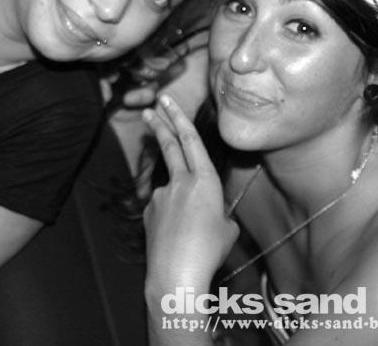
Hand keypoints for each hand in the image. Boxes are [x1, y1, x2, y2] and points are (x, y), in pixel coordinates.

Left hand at [142, 94, 238, 288]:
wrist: (175, 275)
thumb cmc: (209, 251)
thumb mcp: (228, 228)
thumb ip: (219, 211)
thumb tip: (211, 212)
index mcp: (204, 180)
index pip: (190, 140)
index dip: (179, 118)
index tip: (167, 101)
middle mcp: (180, 182)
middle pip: (168, 145)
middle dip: (160, 124)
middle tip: (151, 108)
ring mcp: (161, 196)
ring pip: (173, 188)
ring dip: (180, 199)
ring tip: (192, 232)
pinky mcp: (149, 212)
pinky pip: (164, 208)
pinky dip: (172, 216)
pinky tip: (178, 238)